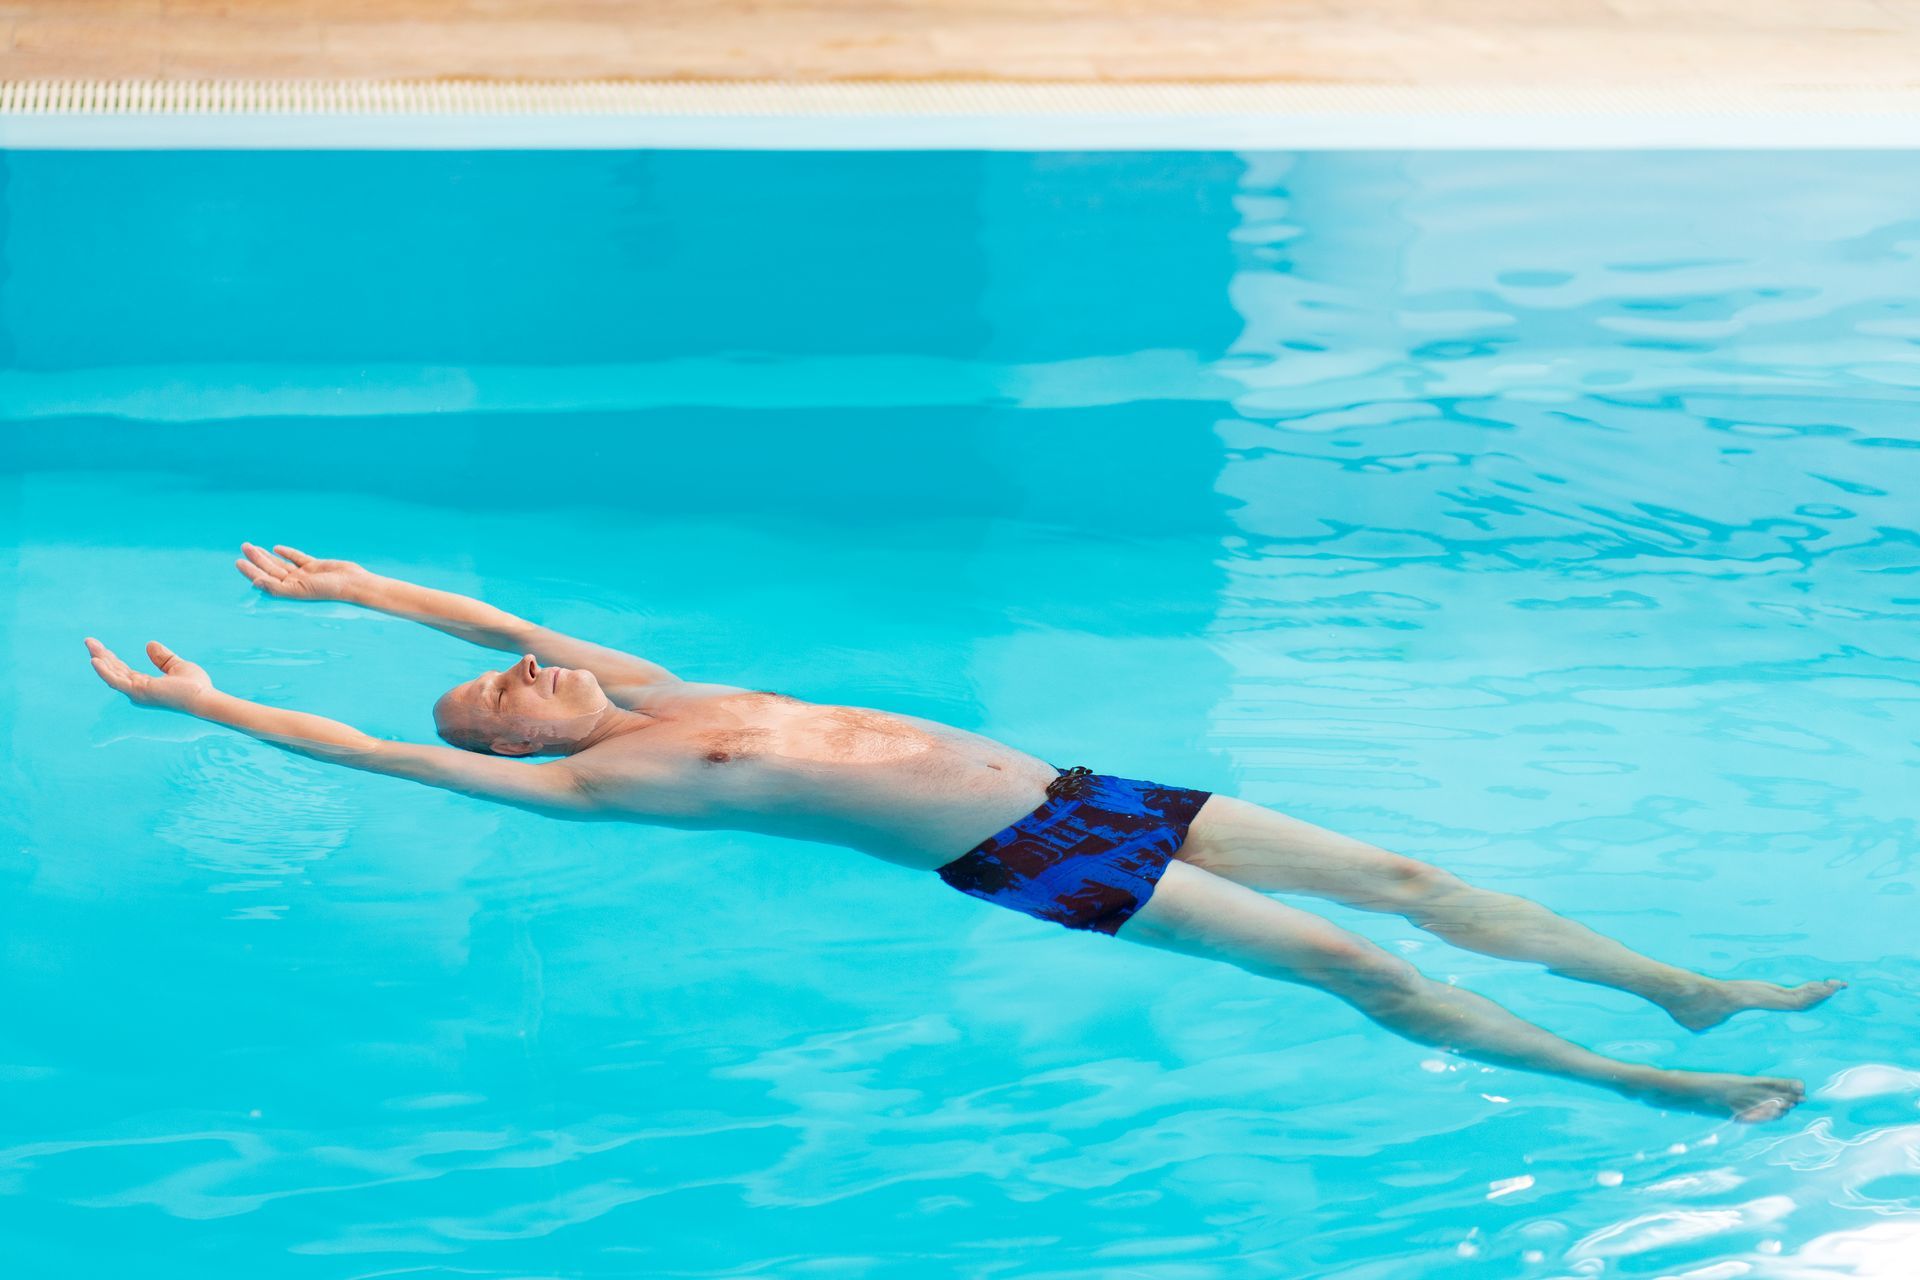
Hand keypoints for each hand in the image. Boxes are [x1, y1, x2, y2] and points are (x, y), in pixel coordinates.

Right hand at [85, 638, 214, 710]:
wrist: (203, 696)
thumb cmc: (195, 686)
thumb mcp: (176, 665)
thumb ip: (162, 657)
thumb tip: (149, 644)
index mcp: (146, 684)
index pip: (123, 669)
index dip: (111, 658)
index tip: (100, 646)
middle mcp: (138, 689)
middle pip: (114, 670)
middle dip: (101, 655)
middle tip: (88, 641)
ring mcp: (137, 691)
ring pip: (112, 673)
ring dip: (100, 659)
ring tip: (90, 644)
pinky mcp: (139, 691)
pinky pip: (116, 680)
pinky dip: (104, 671)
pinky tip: (95, 660)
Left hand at [236, 543, 369, 602]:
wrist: (353, 584)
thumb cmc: (328, 591)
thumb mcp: (299, 590)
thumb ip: (276, 587)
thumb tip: (255, 583)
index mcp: (289, 590)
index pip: (264, 579)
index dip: (251, 571)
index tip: (238, 561)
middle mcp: (294, 583)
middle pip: (270, 569)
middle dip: (256, 558)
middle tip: (244, 547)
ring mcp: (304, 574)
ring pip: (281, 563)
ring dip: (267, 555)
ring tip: (253, 547)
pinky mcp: (315, 566)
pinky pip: (297, 558)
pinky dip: (287, 553)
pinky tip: (277, 548)